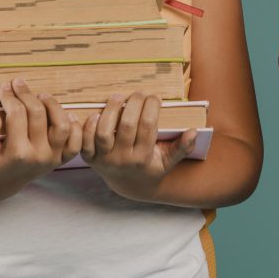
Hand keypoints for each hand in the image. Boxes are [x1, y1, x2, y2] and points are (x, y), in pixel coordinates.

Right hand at [0, 78, 83, 202]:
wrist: (0, 183)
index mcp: (17, 154)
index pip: (17, 114)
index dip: (10, 97)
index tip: (4, 87)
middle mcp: (39, 156)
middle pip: (38, 115)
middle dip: (27, 95)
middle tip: (19, 84)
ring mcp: (53, 158)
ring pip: (62, 125)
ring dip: (53, 105)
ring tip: (40, 95)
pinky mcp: (62, 159)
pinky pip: (76, 141)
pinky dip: (75, 125)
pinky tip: (64, 112)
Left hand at [80, 92, 197, 201]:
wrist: (129, 184)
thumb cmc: (151, 167)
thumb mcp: (168, 161)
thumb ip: (182, 147)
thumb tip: (194, 131)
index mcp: (143, 158)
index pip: (148, 127)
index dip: (151, 107)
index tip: (155, 97)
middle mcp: (122, 159)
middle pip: (127, 125)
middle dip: (134, 103)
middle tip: (139, 93)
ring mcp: (104, 159)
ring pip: (104, 131)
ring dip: (111, 110)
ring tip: (119, 96)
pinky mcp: (89, 158)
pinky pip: (84, 140)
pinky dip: (88, 125)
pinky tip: (96, 112)